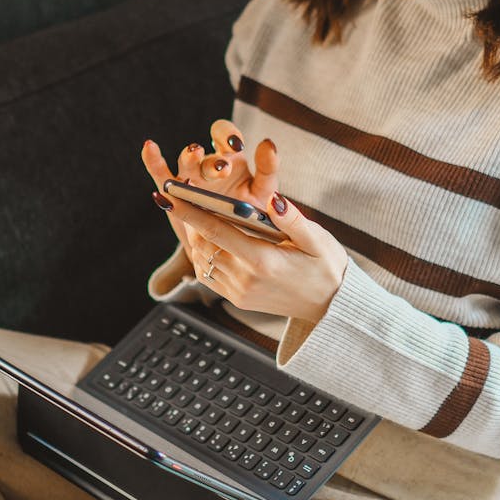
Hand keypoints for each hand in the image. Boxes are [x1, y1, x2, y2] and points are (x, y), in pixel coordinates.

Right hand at [141, 120, 278, 260]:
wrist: (233, 244)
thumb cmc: (251, 213)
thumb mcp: (263, 191)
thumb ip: (268, 168)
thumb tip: (268, 143)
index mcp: (231, 158)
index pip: (225, 135)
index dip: (227, 135)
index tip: (236, 145)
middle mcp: (207, 164)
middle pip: (205, 153)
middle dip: (213, 160)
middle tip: (223, 169)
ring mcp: (189, 178)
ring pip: (185, 163)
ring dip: (190, 159)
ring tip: (195, 155)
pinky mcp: (174, 193)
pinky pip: (161, 175)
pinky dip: (153, 161)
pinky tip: (149, 147)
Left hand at [154, 189, 348, 323]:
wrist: (331, 306)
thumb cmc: (326, 266)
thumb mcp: (317, 239)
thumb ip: (292, 219)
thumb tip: (273, 199)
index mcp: (263, 261)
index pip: (216, 231)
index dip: (189, 212)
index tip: (168, 195)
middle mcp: (246, 280)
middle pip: (203, 244)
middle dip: (188, 219)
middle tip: (178, 194)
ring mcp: (239, 292)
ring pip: (201, 259)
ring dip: (193, 236)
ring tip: (190, 212)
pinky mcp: (238, 299)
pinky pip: (208, 275)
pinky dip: (202, 254)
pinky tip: (207, 238)